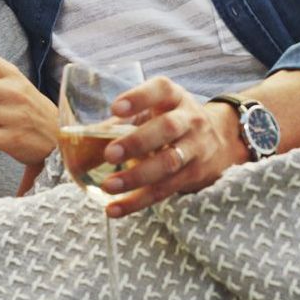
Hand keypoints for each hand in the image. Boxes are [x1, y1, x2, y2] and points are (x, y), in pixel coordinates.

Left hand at [96, 76, 245, 216]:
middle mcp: (189, 119)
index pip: (160, 90)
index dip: (139, 98)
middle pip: (167, 129)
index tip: (116, 108)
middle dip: (137, 142)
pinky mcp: (195, 175)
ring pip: (169, 163)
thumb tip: (77, 148)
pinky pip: (166, 190)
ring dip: (137, 176)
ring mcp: (196, 148)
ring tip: (108, 186)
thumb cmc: (172, 120)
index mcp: (174, 97)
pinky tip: (115, 209)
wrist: (222, 139)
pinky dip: (138, 201)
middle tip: (110, 154)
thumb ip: (119, 124)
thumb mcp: (153, 112)